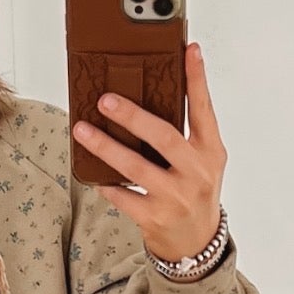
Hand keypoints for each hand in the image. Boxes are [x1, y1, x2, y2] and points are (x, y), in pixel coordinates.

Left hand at [71, 41, 226, 262]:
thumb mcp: (202, 162)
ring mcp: (176, 197)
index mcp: (210, 152)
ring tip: (82, 130)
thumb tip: (148, 99)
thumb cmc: (194, 192)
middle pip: (163, 137)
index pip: (204, 109)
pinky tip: (94, 174)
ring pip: (135, 167)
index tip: (189, 49)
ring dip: (105, 147)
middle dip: (132, 116)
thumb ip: (185, 134)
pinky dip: (107, 184)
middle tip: (105, 99)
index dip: (197, 79)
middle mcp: (196, 173)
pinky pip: (123, 196)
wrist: (197, 243)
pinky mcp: (155, 218)